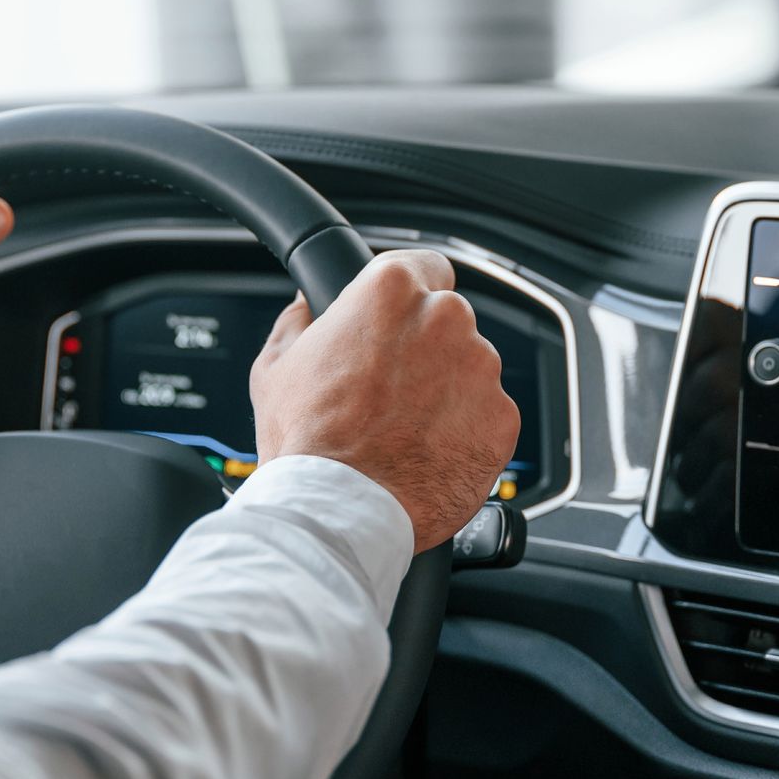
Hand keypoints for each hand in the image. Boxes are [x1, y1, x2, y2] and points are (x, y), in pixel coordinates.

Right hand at [250, 250, 519, 552]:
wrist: (339, 512)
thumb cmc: (307, 442)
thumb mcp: (276, 368)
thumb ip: (299, 323)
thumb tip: (307, 308)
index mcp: (392, 291)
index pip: (424, 265)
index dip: (411, 294)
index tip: (400, 320)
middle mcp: (446, 319)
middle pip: (447, 320)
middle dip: (425, 349)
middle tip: (390, 390)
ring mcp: (481, 370)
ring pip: (471, 369)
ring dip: (448, 391)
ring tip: (405, 430)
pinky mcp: (502, 420)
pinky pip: (488, 415)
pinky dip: (467, 431)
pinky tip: (429, 452)